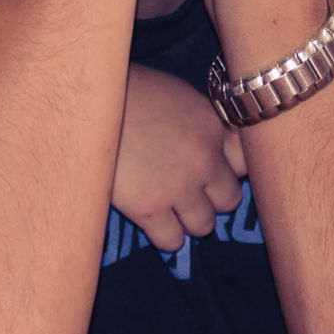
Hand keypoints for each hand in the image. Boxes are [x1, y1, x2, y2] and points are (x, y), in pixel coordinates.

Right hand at [112, 65, 248, 251]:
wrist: (86, 103)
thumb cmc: (127, 92)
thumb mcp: (177, 95)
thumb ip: (201, 122)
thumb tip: (214, 141)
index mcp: (212, 126)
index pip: (247, 163)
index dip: (229, 169)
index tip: (214, 169)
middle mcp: (204, 158)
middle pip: (229, 199)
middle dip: (210, 197)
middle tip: (188, 190)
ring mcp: (179, 186)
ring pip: (204, 225)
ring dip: (188, 219)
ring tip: (167, 206)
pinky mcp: (150, 209)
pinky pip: (172, 241)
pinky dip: (163, 235)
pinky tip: (151, 219)